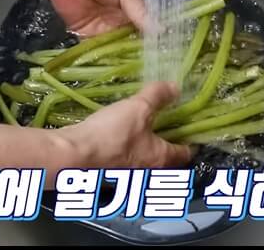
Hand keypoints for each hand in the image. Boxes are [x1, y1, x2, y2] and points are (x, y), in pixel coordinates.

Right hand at [60, 82, 193, 167]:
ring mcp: (128, 176)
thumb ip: (158, 97)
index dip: (191, 140)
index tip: (191, 129)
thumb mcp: (138, 108)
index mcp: (162, 159)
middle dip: (167, 144)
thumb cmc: (113, 135)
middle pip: (165, 160)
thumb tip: (176, 87)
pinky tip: (118, 135)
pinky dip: (126, 149)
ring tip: (142, 126)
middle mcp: (148, 172)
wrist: (72, 156)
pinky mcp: (109, 174)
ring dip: (145, 148)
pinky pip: (125, 161)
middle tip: (166, 123)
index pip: (186, 153)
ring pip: (144, 161)